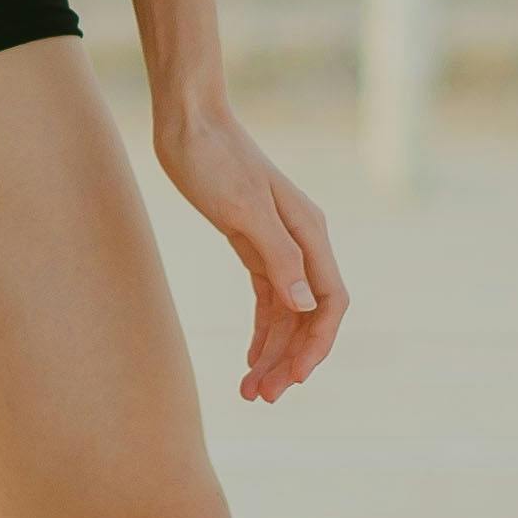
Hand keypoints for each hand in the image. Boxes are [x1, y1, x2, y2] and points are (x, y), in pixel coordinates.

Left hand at [155, 101, 344, 404]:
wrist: (188, 120)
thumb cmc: (213, 158)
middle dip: (291, 358)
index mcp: (309, 232)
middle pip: (309, 315)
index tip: (292, 380)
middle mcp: (302, 241)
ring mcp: (279, 243)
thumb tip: (306, 305)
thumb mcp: (243, 210)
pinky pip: (268, 298)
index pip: (329, 302)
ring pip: (287, 311)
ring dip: (274, 351)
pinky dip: (262, 330)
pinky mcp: (253, 243)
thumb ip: (279, 257)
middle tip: (261, 397)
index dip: (315, 345)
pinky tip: (249, 357)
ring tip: (250, 390)